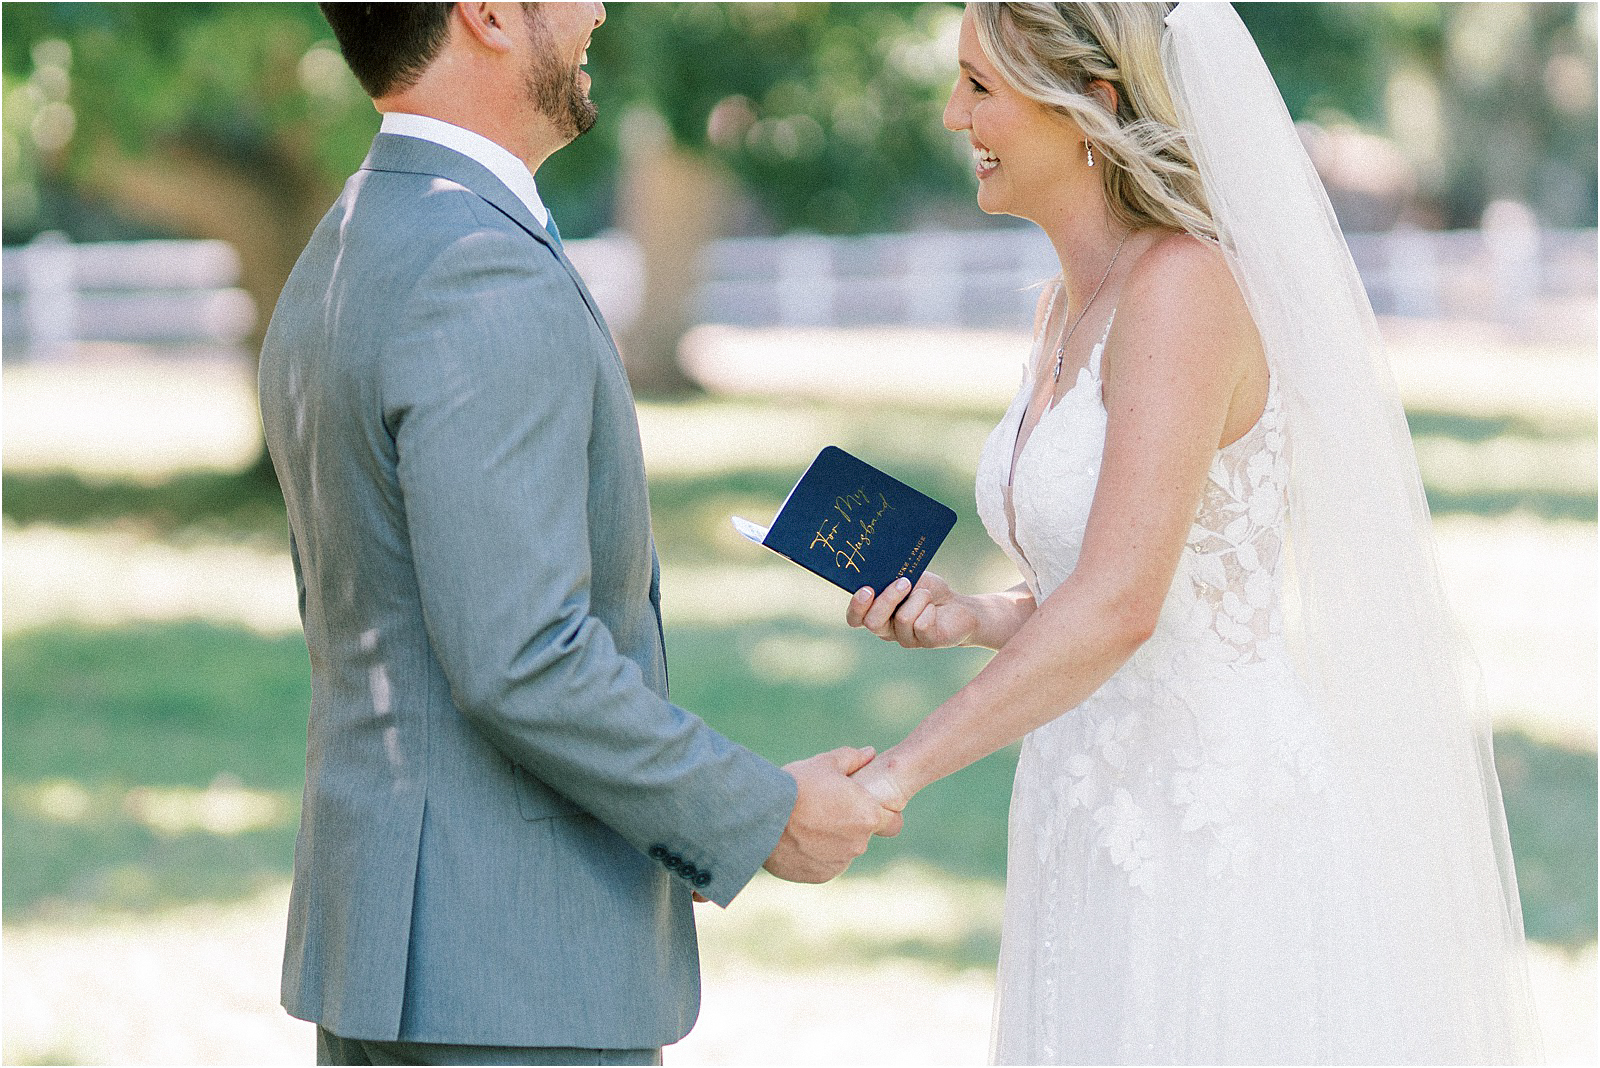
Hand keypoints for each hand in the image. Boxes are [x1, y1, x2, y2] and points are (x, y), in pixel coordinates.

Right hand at [763, 746, 902, 883]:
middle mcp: (859, 844)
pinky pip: (824, 864)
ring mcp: (839, 863)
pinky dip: (815, 855)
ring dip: (831, 841)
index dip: (882, 815)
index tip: (866, 808)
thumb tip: (869, 753)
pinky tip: (798, 840)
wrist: (762, 816)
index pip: (893, 823)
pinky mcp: (820, 876)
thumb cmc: (796, 786)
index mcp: (868, 816)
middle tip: (824, 810)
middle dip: (850, 825)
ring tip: (806, 824)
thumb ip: (852, 758)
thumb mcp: (825, 763)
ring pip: (842, 851)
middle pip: (863, 836)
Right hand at [846, 572, 977, 648]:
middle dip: (888, 599)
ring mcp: (905, 639)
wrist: (956, 605)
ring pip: (902, 619)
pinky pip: (922, 624)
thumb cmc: (927, 590)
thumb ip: (889, 578)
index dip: (856, 607)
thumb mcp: (906, 578)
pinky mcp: (925, 643)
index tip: (867, 589)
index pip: (854, 619)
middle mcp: (886, 630)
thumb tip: (877, 568)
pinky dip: (930, 608)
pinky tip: (935, 609)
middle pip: (873, 622)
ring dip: (918, 598)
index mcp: (876, 613)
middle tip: (904, 582)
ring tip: (926, 595)